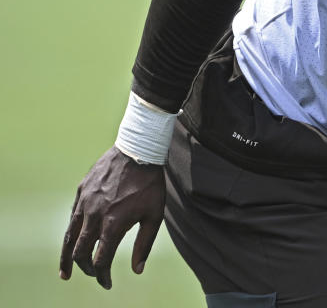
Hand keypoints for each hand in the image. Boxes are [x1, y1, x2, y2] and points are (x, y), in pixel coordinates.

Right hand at [59, 146, 165, 288]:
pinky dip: (72, 233)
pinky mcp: (81, 191)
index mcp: (113, 223)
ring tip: (65, 272)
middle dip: (85, 268)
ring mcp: (85, 202)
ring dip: (67, 257)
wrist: (138, 150)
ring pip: (69, 236)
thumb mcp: (154, 215)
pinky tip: (75, 241)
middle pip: (80, 251)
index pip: (100, 260)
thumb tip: (137, 270)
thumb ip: (144, 244)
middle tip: (92, 274)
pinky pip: (73, 217)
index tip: (107, 283)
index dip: (102, 275)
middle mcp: (94, 215)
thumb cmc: (150, 184)